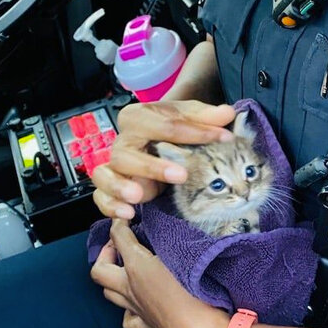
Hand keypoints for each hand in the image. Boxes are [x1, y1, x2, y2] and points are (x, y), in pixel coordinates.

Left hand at [91, 220, 227, 327]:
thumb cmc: (197, 293)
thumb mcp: (186, 255)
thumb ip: (173, 239)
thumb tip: (171, 229)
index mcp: (138, 267)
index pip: (119, 238)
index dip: (119, 224)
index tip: (125, 217)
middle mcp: (130, 288)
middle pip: (99, 270)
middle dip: (105, 254)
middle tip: (118, 245)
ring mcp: (136, 308)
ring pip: (109, 295)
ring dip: (112, 280)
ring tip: (124, 270)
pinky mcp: (147, 325)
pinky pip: (128, 319)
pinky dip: (127, 310)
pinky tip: (136, 303)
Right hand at [92, 101, 236, 218]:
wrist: (158, 137)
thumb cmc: (173, 127)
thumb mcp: (190, 117)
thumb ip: (207, 117)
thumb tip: (227, 114)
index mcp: (139, 117)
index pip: (166, 124)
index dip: (197, 132)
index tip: (224, 138)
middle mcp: (123, 141)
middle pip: (127, 152)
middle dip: (153, 166)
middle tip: (181, 176)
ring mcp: (114, 165)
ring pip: (105, 175)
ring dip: (120, 187)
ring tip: (139, 196)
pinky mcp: (111, 186)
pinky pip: (101, 197)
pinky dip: (110, 206)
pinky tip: (128, 213)